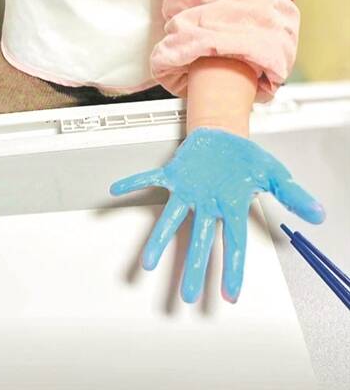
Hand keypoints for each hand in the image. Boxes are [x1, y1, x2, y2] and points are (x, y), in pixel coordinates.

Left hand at [110, 127, 324, 302]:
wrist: (224, 137)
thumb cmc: (244, 158)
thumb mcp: (273, 173)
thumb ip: (292, 194)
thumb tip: (316, 213)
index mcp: (230, 205)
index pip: (234, 241)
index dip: (233, 267)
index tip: (230, 294)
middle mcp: (206, 203)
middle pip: (199, 240)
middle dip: (193, 268)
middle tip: (187, 295)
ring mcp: (187, 191)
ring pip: (171, 218)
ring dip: (158, 239)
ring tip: (146, 262)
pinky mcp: (172, 175)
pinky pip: (149, 179)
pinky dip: (133, 182)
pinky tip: (117, 189)